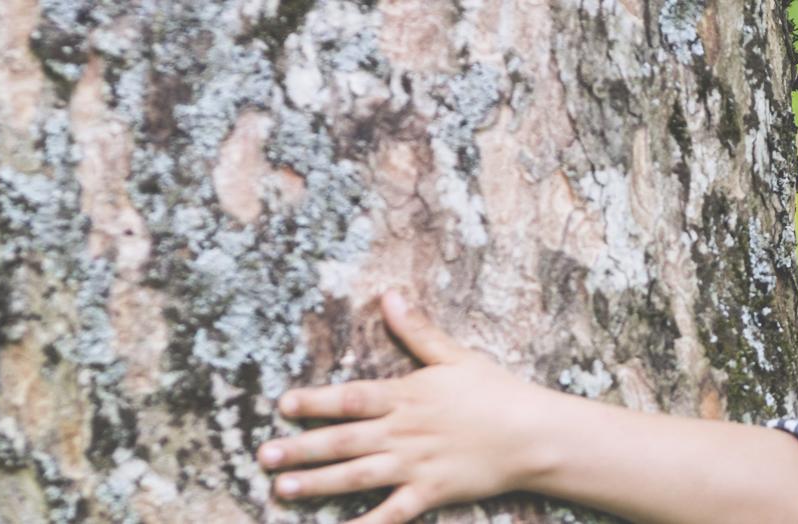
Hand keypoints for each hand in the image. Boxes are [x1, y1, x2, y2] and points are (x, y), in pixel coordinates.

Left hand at [257, 291, 568, 522]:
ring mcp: (416, 464)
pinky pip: (392, 514)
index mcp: (407, 395)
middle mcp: (405, 431)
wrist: (534, 434)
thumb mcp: (455, 356)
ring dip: (318, 483)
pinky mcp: (431, 492)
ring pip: (358, 475)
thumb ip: (417, 330)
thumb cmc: (496, 392)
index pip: (352, 397)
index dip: (315, 401)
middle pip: (344, 440)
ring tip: (283, 489)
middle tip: (264, 455)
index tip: (283, 405)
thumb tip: (390, 295)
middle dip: (301, 448)